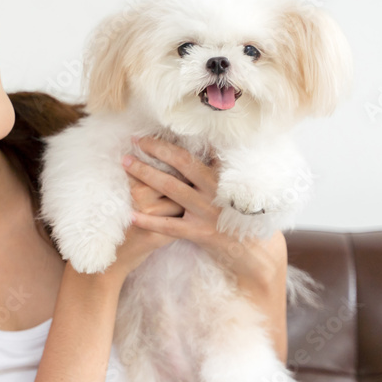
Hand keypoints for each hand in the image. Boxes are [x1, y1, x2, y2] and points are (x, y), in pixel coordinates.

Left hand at [119, 135, 287, 302]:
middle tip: (136, 139)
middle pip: (182, 163)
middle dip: (157, 149)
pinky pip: (169, 226)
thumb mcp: (238, 190)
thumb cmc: (243, 219)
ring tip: (126, 163)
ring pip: (171, 188)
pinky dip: (149, 221)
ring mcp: (208, 212)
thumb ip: (221, 171)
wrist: (256, 254)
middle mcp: (217, 190)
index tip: (157, 127)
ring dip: (146, 174)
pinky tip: (131, 215)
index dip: (178, 138)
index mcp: (225, 176)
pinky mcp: (201, 233)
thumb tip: (206, 145)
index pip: (201, 151)